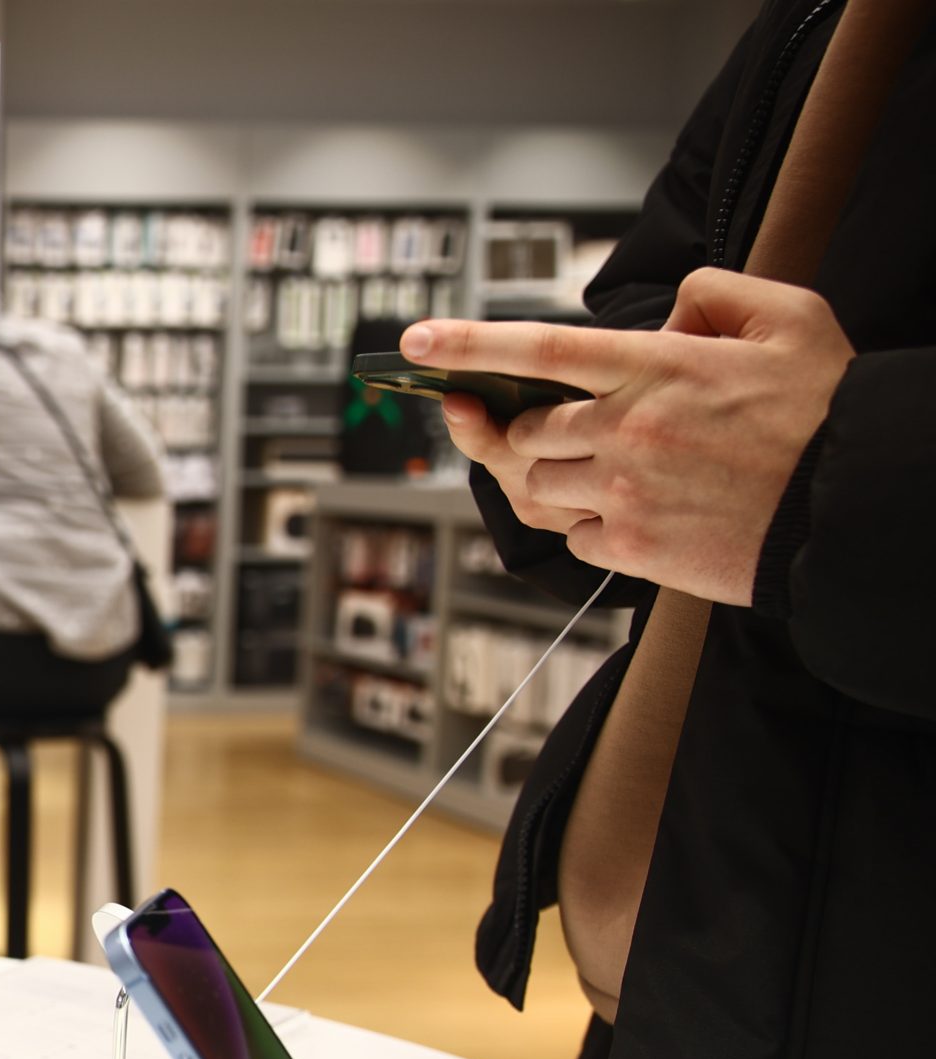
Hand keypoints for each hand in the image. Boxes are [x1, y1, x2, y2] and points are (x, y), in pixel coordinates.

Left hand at [406, 269, 853, 603]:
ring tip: (580, 466)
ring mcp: (624, 492)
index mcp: (656, 367)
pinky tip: (619, 509)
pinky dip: (582, 523)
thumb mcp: (789, 319)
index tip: (417, 342)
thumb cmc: (828, 412)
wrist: (856, 503)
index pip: (538, 348)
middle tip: (524, 424)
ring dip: (546, 475)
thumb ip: (716, 295)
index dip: (468, 343)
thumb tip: (668, 311)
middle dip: (518, 427)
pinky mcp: (634, 547)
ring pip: (536, 485)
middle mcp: (627, 429)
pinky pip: (571, 535)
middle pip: (524, 429)